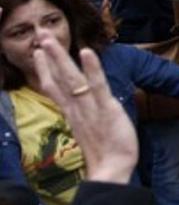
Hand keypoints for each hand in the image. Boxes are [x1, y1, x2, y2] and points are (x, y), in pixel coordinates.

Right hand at [32, 33, 137, 183]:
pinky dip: (92, 68)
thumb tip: (82, 106)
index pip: (54, 87)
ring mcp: (89, 107)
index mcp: (72, 112)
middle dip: (50, 55)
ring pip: (72, 78)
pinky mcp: (106, 108)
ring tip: (50, 39)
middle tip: (40, 34)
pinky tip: (86, 52)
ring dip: (61, 57)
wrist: (112, 170)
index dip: (45, 69)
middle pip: (58, 78)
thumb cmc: (105, 150)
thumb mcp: (90, 129)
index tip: (38, 52)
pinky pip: (97, 86)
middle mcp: (76, 108)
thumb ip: (84, 115)